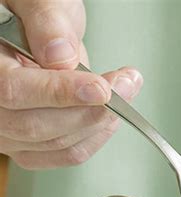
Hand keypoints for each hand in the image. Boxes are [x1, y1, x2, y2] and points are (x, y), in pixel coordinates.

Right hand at [0, 0, 142, 168]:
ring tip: (125, 92)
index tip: (100, 89)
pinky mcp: (30, 146)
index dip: (61, 93)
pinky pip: (65, 155)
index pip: (15, 91)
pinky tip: (110, 116)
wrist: (34, 30)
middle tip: (126, 85)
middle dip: (91, 110)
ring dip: (99, 123)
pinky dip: (94, 139)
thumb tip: (60, 56)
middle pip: (38, 126)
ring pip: (57, 144)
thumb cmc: (29, 11)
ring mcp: (9, 132)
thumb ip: (46, 22)